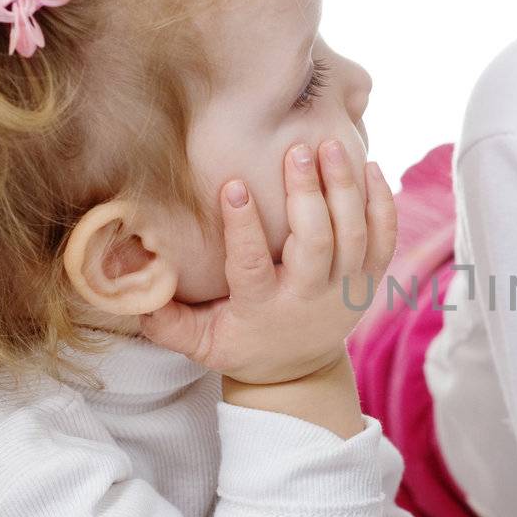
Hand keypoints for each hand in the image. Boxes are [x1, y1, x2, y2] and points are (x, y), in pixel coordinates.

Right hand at [139, 140, 394, 384]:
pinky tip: (370, 166)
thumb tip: (131, 291)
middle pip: (317, 242)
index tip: (234, 185)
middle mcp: (310, 296)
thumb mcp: (199, 343)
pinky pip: (385, 237)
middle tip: (297, 150)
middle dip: (309, 194)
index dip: (243, 227)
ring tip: (333, 146)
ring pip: (355, 234)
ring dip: (346, 188)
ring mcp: (347, 287)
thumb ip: (165, 321)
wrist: (299, 370)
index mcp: (263, 307)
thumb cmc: (241, 344)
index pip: (252, 265)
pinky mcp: (370, 278)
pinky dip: (383, 202)